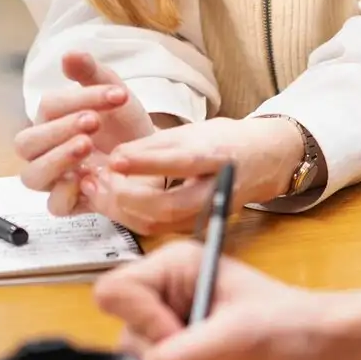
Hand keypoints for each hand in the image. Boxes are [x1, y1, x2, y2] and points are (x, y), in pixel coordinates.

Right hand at [15, 52, 153, 216]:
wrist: (153, 156)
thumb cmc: (125, 124)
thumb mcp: (114, 94)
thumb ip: (92, 74)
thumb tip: (68, 54)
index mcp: (51, 120)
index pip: (48, 107)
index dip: (78, 99)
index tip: (116, 95)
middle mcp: (46, 150)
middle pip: (27, 143)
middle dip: (58, 130)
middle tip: (93, 121)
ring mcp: (56, 179)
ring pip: (32, 175)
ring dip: (57, 158)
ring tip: (86, 145)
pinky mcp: (72, 202)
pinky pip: (54, 206)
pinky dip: (66, 194)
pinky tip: (87, 180)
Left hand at [87, 116, 305, 236]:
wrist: (263, 162)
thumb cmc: (225, 140)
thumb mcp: (194, 131)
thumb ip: (156, 145)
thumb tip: (117, 158)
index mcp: (219, 157)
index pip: (182, 162)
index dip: (147, 162)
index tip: (116, 158)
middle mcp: (215, 190)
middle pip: (169, 205)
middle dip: (127, 197)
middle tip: (99, 180)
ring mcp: (207, 213)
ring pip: (160, 222)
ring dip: (122, 209)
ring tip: (97, 189)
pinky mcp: (197, 226)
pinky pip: (159, 228)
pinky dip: (131, 216)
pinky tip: (112, 201)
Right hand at [92, 241, 360, 359]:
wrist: (331, 356)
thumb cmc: (294, 328)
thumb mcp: (238, 336)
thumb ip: (183, 354)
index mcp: (174, 267)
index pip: (116, 292)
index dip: (142, 321)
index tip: (181, 335)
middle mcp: (167, 296)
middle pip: (126, 337)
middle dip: (170, 359)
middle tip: (214, 358)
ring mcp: (175, 331)